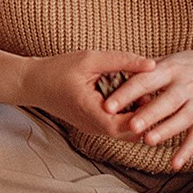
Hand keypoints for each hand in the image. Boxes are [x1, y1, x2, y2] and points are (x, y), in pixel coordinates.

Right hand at [20, 49, 157, 141]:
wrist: (31, 83)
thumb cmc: (57, 69)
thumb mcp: (90, 59)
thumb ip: (122, 61)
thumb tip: (152, 65)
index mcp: (92, 112)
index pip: (129, 125)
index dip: (148, 114)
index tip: (160, 95)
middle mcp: (94, 127)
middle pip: (131, 133)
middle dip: (147, 117)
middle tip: (160, 95)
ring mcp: (93, 129)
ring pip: (126, 132)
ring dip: (138, 116)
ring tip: (149, 94)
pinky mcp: (93, 125)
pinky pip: (116, 126)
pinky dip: (128, 114)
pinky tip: (134, 97)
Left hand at [102, 45, 192, 169]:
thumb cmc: (192, 65)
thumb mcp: (170, 60)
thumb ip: (146, 70)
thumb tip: (113, 76)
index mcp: (171, 69)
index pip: (145, 80)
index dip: (126, 93)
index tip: (108, 105)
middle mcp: (186, 86)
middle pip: (166, 101)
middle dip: (149, 113)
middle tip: (130, 125)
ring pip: (181, 119)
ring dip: (165, 130)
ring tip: (148, 140)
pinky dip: (186, 151)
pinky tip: (174, 164)